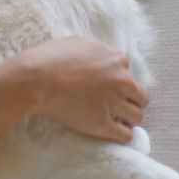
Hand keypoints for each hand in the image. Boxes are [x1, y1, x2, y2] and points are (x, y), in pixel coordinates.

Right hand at [20, 36, 149, 142]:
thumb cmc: (52, 58)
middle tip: (118, 104)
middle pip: (141, 96)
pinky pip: (125, 135)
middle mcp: (121, 81)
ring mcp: (113, 103)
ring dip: (128, 118)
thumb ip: (97, 51)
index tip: (107, 85)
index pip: (129, 72)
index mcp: (116, 60)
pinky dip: (122, 135)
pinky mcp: (103, 124)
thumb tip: (101, 58)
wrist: (37, 79)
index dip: (117, 79)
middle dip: (131, 100)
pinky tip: (114, 132)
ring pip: (136, 116)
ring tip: (117, 120)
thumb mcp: (79, 42)